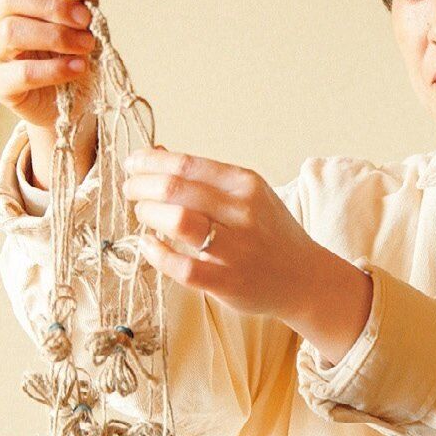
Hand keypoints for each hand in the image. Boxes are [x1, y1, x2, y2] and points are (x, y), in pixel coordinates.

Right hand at [0, 0, 97, 128]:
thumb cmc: (71, 58)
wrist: (70, 104)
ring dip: (55, 36)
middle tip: (86, 20)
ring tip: (86, 46)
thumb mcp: (80, 28)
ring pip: (10, 31)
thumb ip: (80, 8)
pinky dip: (54, 69)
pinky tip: (78, 68)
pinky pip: (21, 72)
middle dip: (53, 5)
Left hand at [121, 145, 322, 322]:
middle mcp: (242, 212)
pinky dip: (156, 252)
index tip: (133, 164)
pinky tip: (149, 245)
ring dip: (149, 213)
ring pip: (177, 221)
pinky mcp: (227, 282)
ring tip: (143, 213)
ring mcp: (236, 248)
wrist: (304, 277)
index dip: (150, 162)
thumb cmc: (269, 232)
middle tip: (131, 190)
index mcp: (246, 184)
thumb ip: (204, 176)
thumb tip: (155, 154)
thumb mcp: (248, 194)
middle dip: (141, 186)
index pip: (186, 164)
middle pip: (175, 189)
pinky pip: (180, 266)